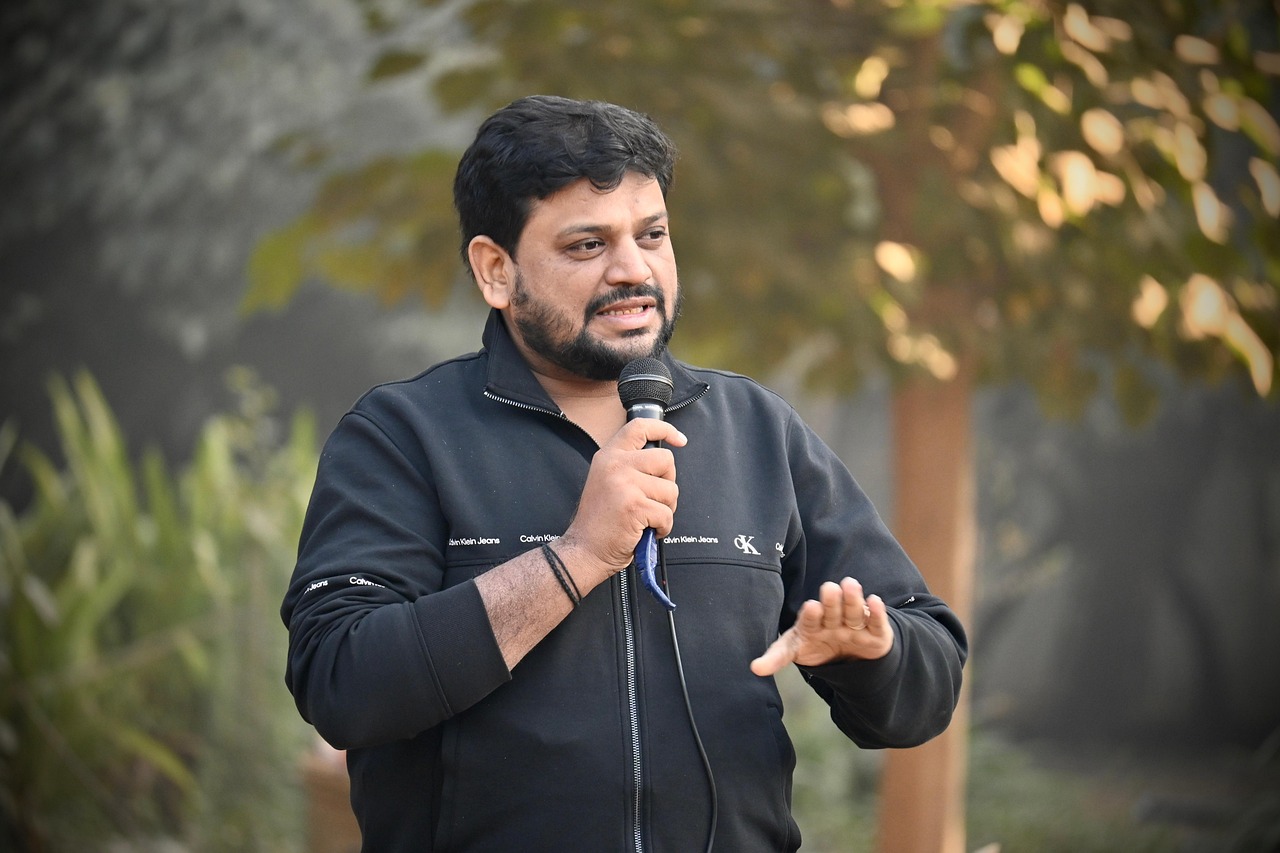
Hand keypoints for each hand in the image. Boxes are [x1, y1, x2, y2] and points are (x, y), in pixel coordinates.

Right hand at [557, 418, 686, 584]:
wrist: (584, 549)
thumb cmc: (600, 521)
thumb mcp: (607, 480)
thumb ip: (629, 465)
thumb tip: (662, 462)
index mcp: (609, 455)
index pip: (640, 427)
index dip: (665, 429)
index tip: (679, 439)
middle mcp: (615, 464)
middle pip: (666, 460)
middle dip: (668, 482)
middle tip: (653, 499)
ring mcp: (625, 484)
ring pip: (670, 490)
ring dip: (665, 509)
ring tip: (645, 518)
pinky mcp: (635, 506)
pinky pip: (667, 514)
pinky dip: (663, 527)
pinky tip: (646, 530)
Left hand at [750, 578, 892, 676]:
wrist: (849, 657)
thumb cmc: (817, 646)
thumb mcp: (795, 650)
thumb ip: (776, 657)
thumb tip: (754, 668)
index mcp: (812, 623)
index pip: (810, 619)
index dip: (810, 615)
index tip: (810, 607)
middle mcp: (834, 620)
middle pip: (833, 610)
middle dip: (831, 601)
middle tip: (829, 589)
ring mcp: (855, 625)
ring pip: (854, 612)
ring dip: (853, 599)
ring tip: (850, 585)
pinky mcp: (875, 633)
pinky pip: (876, 621)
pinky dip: (876, 612)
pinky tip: (874, 601)